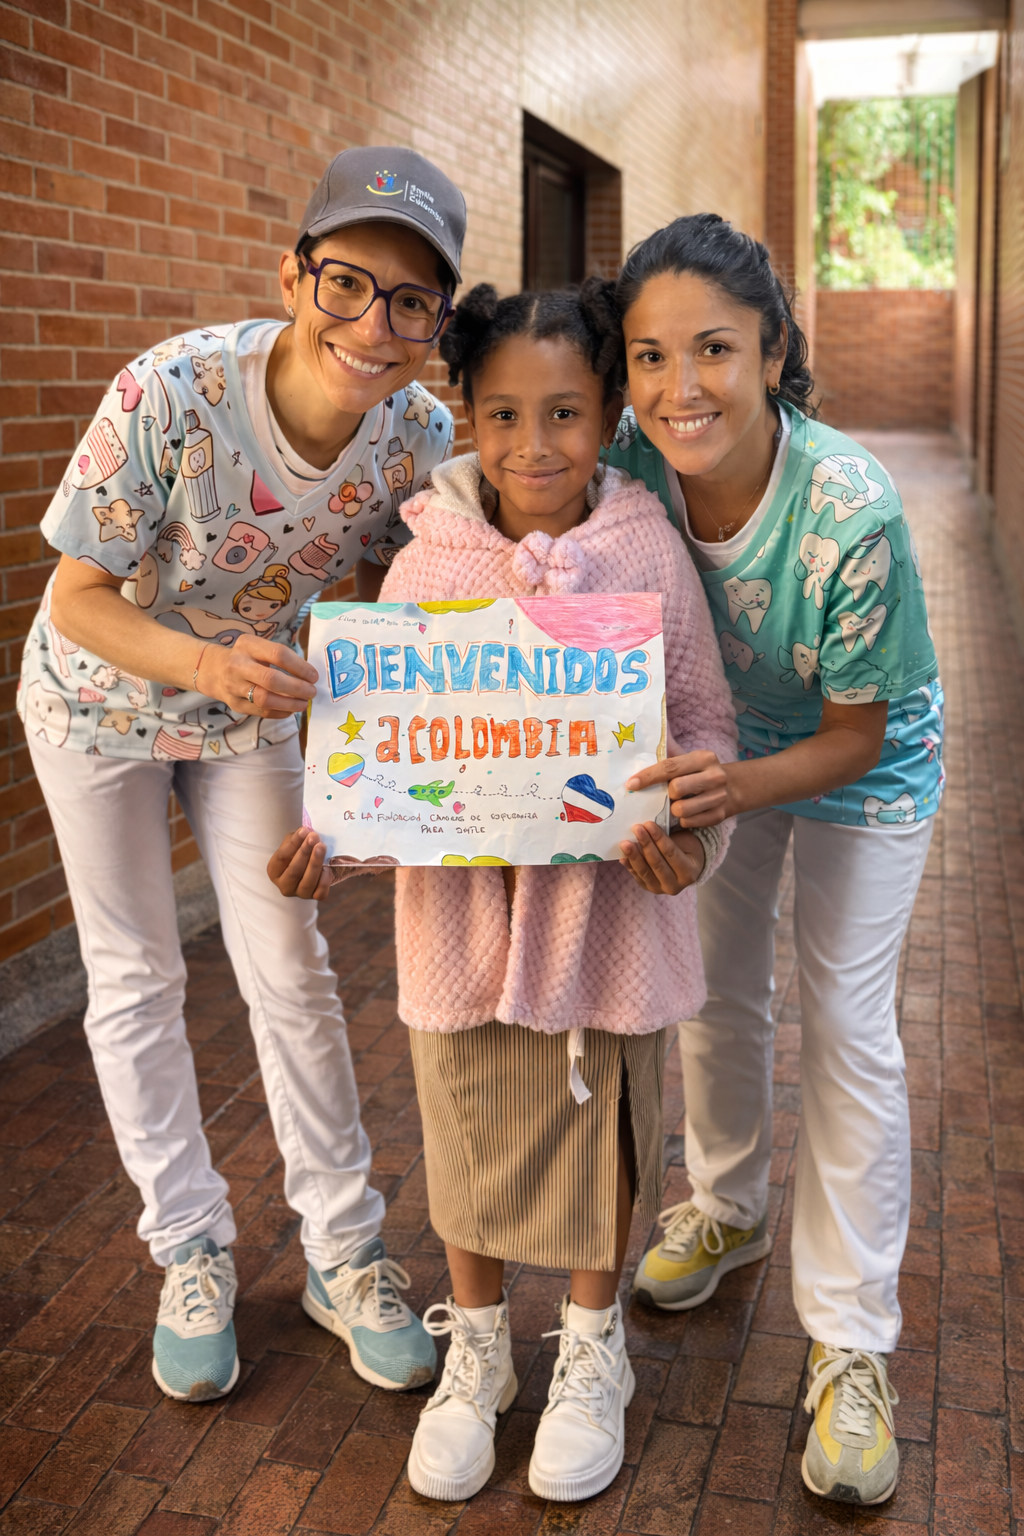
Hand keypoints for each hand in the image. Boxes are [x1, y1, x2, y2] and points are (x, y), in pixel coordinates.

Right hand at [198, 636, 317, 718]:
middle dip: (296, 688)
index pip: (278, 654)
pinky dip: (280, 712)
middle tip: (311, 692)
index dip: (300, 667)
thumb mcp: (258, 648)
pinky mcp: (235, 704)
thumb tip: (309, 676)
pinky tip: (290, 710)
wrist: (214, 670)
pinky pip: (261, 712)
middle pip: (271, 679)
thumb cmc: (246, 658)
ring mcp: (234, 686)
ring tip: (303, 703)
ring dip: (289, 704)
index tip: (314, 676)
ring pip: (265, 699)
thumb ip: (280, 657)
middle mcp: (237, 664)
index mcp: (247, 645)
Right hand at [268, 828, 331, 899]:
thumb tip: (306, 832)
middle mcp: (284, 885)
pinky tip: (327, 867)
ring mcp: (299, 893)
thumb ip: (297, 838)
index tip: (304, 830)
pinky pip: (320, 892)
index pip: (282, 857)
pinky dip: (325, 880)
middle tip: (314, 837)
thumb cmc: (297, 852)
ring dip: (315, 863)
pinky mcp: (313, 897)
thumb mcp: (292, 843)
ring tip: (321, 847)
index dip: (293, 844)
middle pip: (294, 871)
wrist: (309, 867)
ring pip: (307, 882)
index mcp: (274, 871)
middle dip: (305, 852)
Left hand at [619, 822, 705, 894]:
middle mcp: (675, 885)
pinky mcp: (648, 888)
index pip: (671, 853)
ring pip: (645, 872)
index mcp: (688, 872)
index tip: (648, 824)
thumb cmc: (687, 851)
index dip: (659, 838)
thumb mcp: (686, 842)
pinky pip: (637, 877)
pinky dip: (629, 866)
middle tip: (637, 829)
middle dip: (645, 844)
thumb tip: (649, 828)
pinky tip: (622, 857)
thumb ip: (670, 839)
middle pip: (657, 863)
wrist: (687, 868)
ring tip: (625, 843)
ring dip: (634, 856)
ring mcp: (660, 889)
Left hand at [627, 749, 730, 826]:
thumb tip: (638, 749)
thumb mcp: (688, 759)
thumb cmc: (699, 773)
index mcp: (703, 758)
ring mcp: (719, 797)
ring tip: (678, 804)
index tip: (631, 785)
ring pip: (682, 810)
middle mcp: (714, 776)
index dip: (648, 777)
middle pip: (676, 789)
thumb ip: (668, 756)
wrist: (732, 788)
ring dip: (674, 810)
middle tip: (669, 794)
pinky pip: (689, 822)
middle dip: (667, 794)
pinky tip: (688, 813)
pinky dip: (683, 820)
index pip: (670, 767)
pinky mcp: (719, 815)